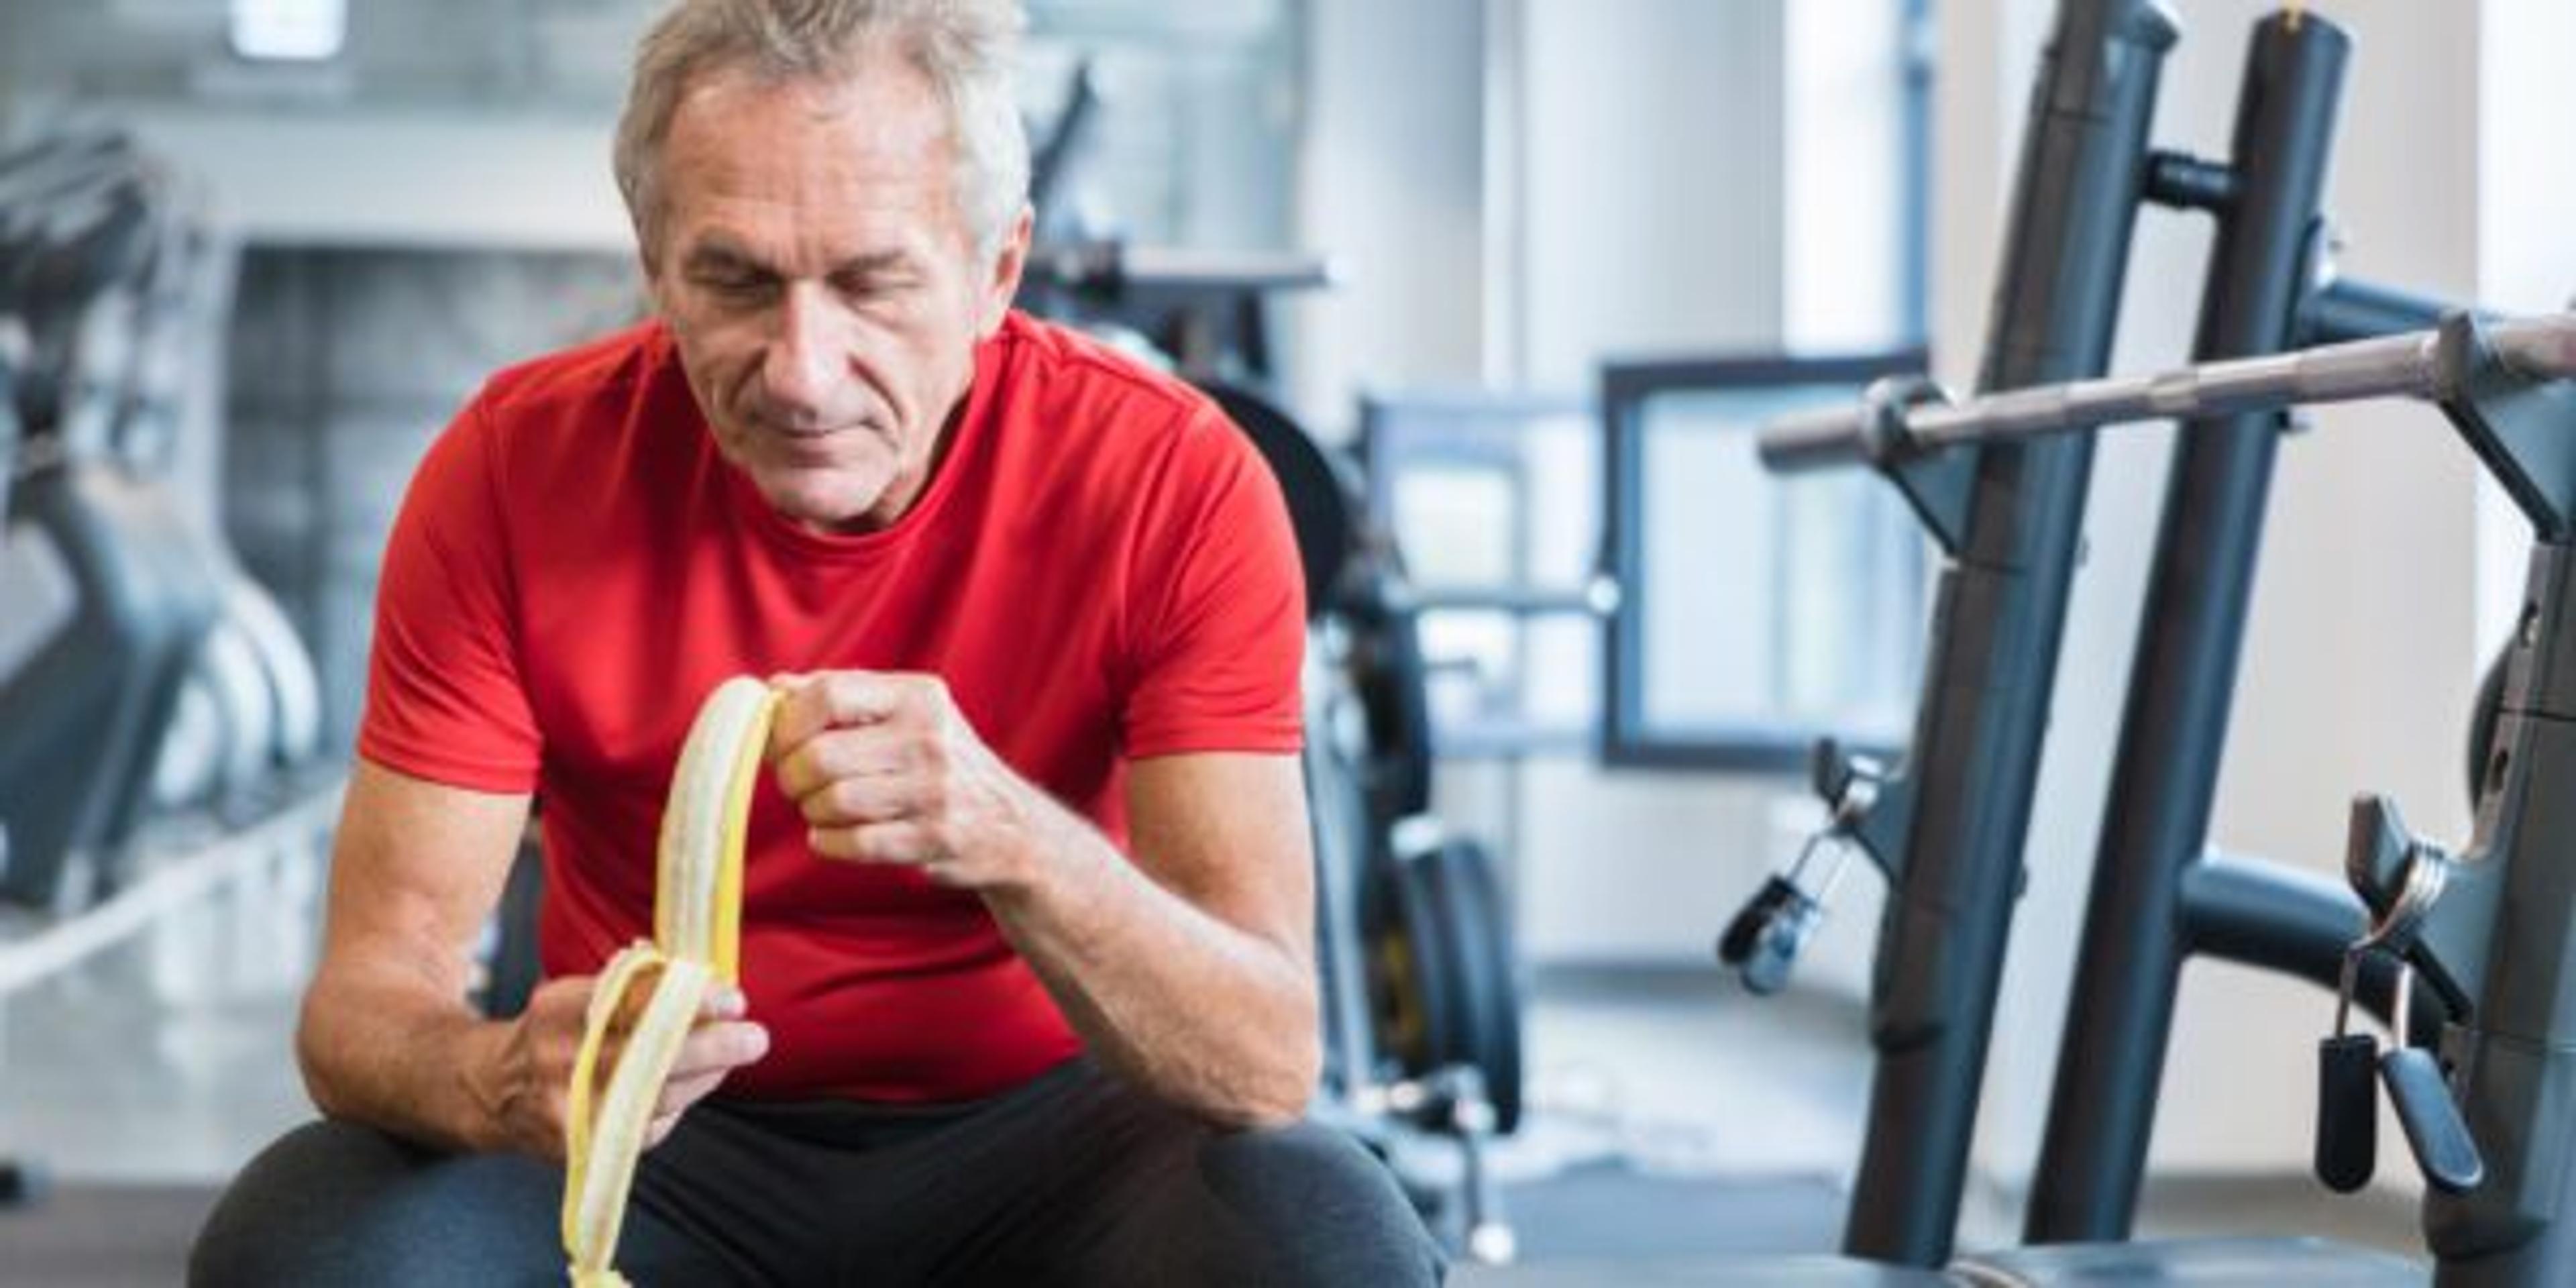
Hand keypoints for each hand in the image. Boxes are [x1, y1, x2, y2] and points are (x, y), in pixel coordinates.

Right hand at [475, 974, 767, 1161]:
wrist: (494, 1092)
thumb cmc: (557, 1032)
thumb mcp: (578, 995)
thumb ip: (634, 987)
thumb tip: (709, 981)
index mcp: (557, 1010)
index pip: (632, 1001)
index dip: (689, 1001)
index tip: (731, 998)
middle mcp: (558, 1060)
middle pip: (648, 1056)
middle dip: (712, 1046)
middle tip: (755, 1037)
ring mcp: (568, 1109)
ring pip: (655, 1096)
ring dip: (706, 1075)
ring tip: (736, 1052)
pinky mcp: (581, 1147)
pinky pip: (647, 1127)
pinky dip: (677, 1105)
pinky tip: (693, 1084)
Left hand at [768, 670, 1049, 891]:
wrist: (1011, 826)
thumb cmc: (940, 764)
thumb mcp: (906, 713)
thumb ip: (844, 695)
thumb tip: (775, 687)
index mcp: (918, 697)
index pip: (830, 694)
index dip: (788, 721)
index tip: (780, 742)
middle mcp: (930, 738)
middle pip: (821, 754)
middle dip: (792, 775)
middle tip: (797, 783)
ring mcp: (935, 790)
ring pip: (833, 801)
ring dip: (812, 811)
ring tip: (822, 809)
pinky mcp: (934, 838)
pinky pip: (853, 842)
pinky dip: (828, 843)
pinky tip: (832, 837)